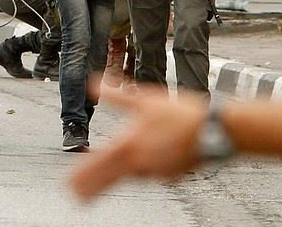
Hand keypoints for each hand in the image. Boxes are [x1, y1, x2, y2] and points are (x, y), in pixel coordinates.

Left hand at [70, 82, 207, 200]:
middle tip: (78, 197)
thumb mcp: (145, 99)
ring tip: (108, 179)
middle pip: (110, 179)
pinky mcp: (169, 176)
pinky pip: (152, 175)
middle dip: (93, 188)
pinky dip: (146, 170)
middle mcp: (139, 163)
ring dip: (118, 177)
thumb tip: (94, 84)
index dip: (82, 175)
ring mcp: (154, 172)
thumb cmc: (180, 113)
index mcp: (129, 144)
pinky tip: (149, 161)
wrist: (212, 130)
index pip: (98, 164)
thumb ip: (117, 96)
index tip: (70, 186)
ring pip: (132, 176)